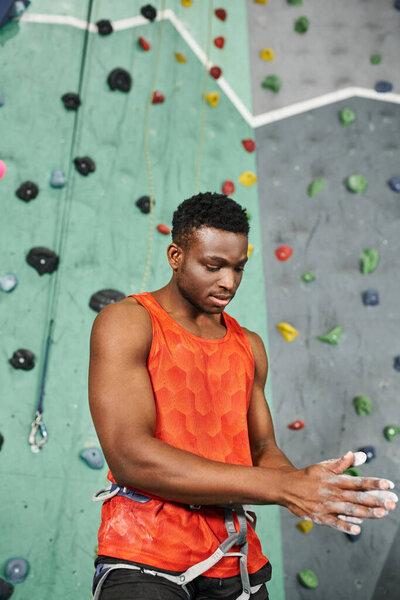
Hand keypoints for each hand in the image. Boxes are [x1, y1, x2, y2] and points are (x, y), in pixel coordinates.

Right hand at [282, 451, 396, 534]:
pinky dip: (346, 525)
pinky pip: (335, 522)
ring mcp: (326, 506)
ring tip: (382, 514)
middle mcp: (332, 492)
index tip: (388, 484)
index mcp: (334, 479)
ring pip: (349, 510)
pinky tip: (358, 529)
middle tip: (391, 502)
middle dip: (376, 500)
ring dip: (367, 512)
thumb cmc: (308, 476)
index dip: (373, 483)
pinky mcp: (320, 517)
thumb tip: (359, 455)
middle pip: (357, 496)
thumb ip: (343, 463)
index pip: (358, 481)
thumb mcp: (324, 466)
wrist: (286, 487)